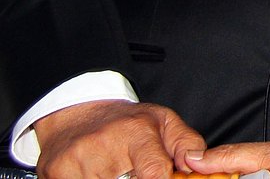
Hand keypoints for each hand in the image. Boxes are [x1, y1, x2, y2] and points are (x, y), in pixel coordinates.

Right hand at [33, 99, 205, 178]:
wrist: (77, 114)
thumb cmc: (125, 123)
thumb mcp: (163, 122)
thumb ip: (186, 143)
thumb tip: (197, 164)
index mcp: (137, 131)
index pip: (154, 173)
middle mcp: (105, 145)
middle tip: (135, 171)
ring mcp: (78, 161)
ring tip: (117, 173)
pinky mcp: (56, 173)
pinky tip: (97, 175)